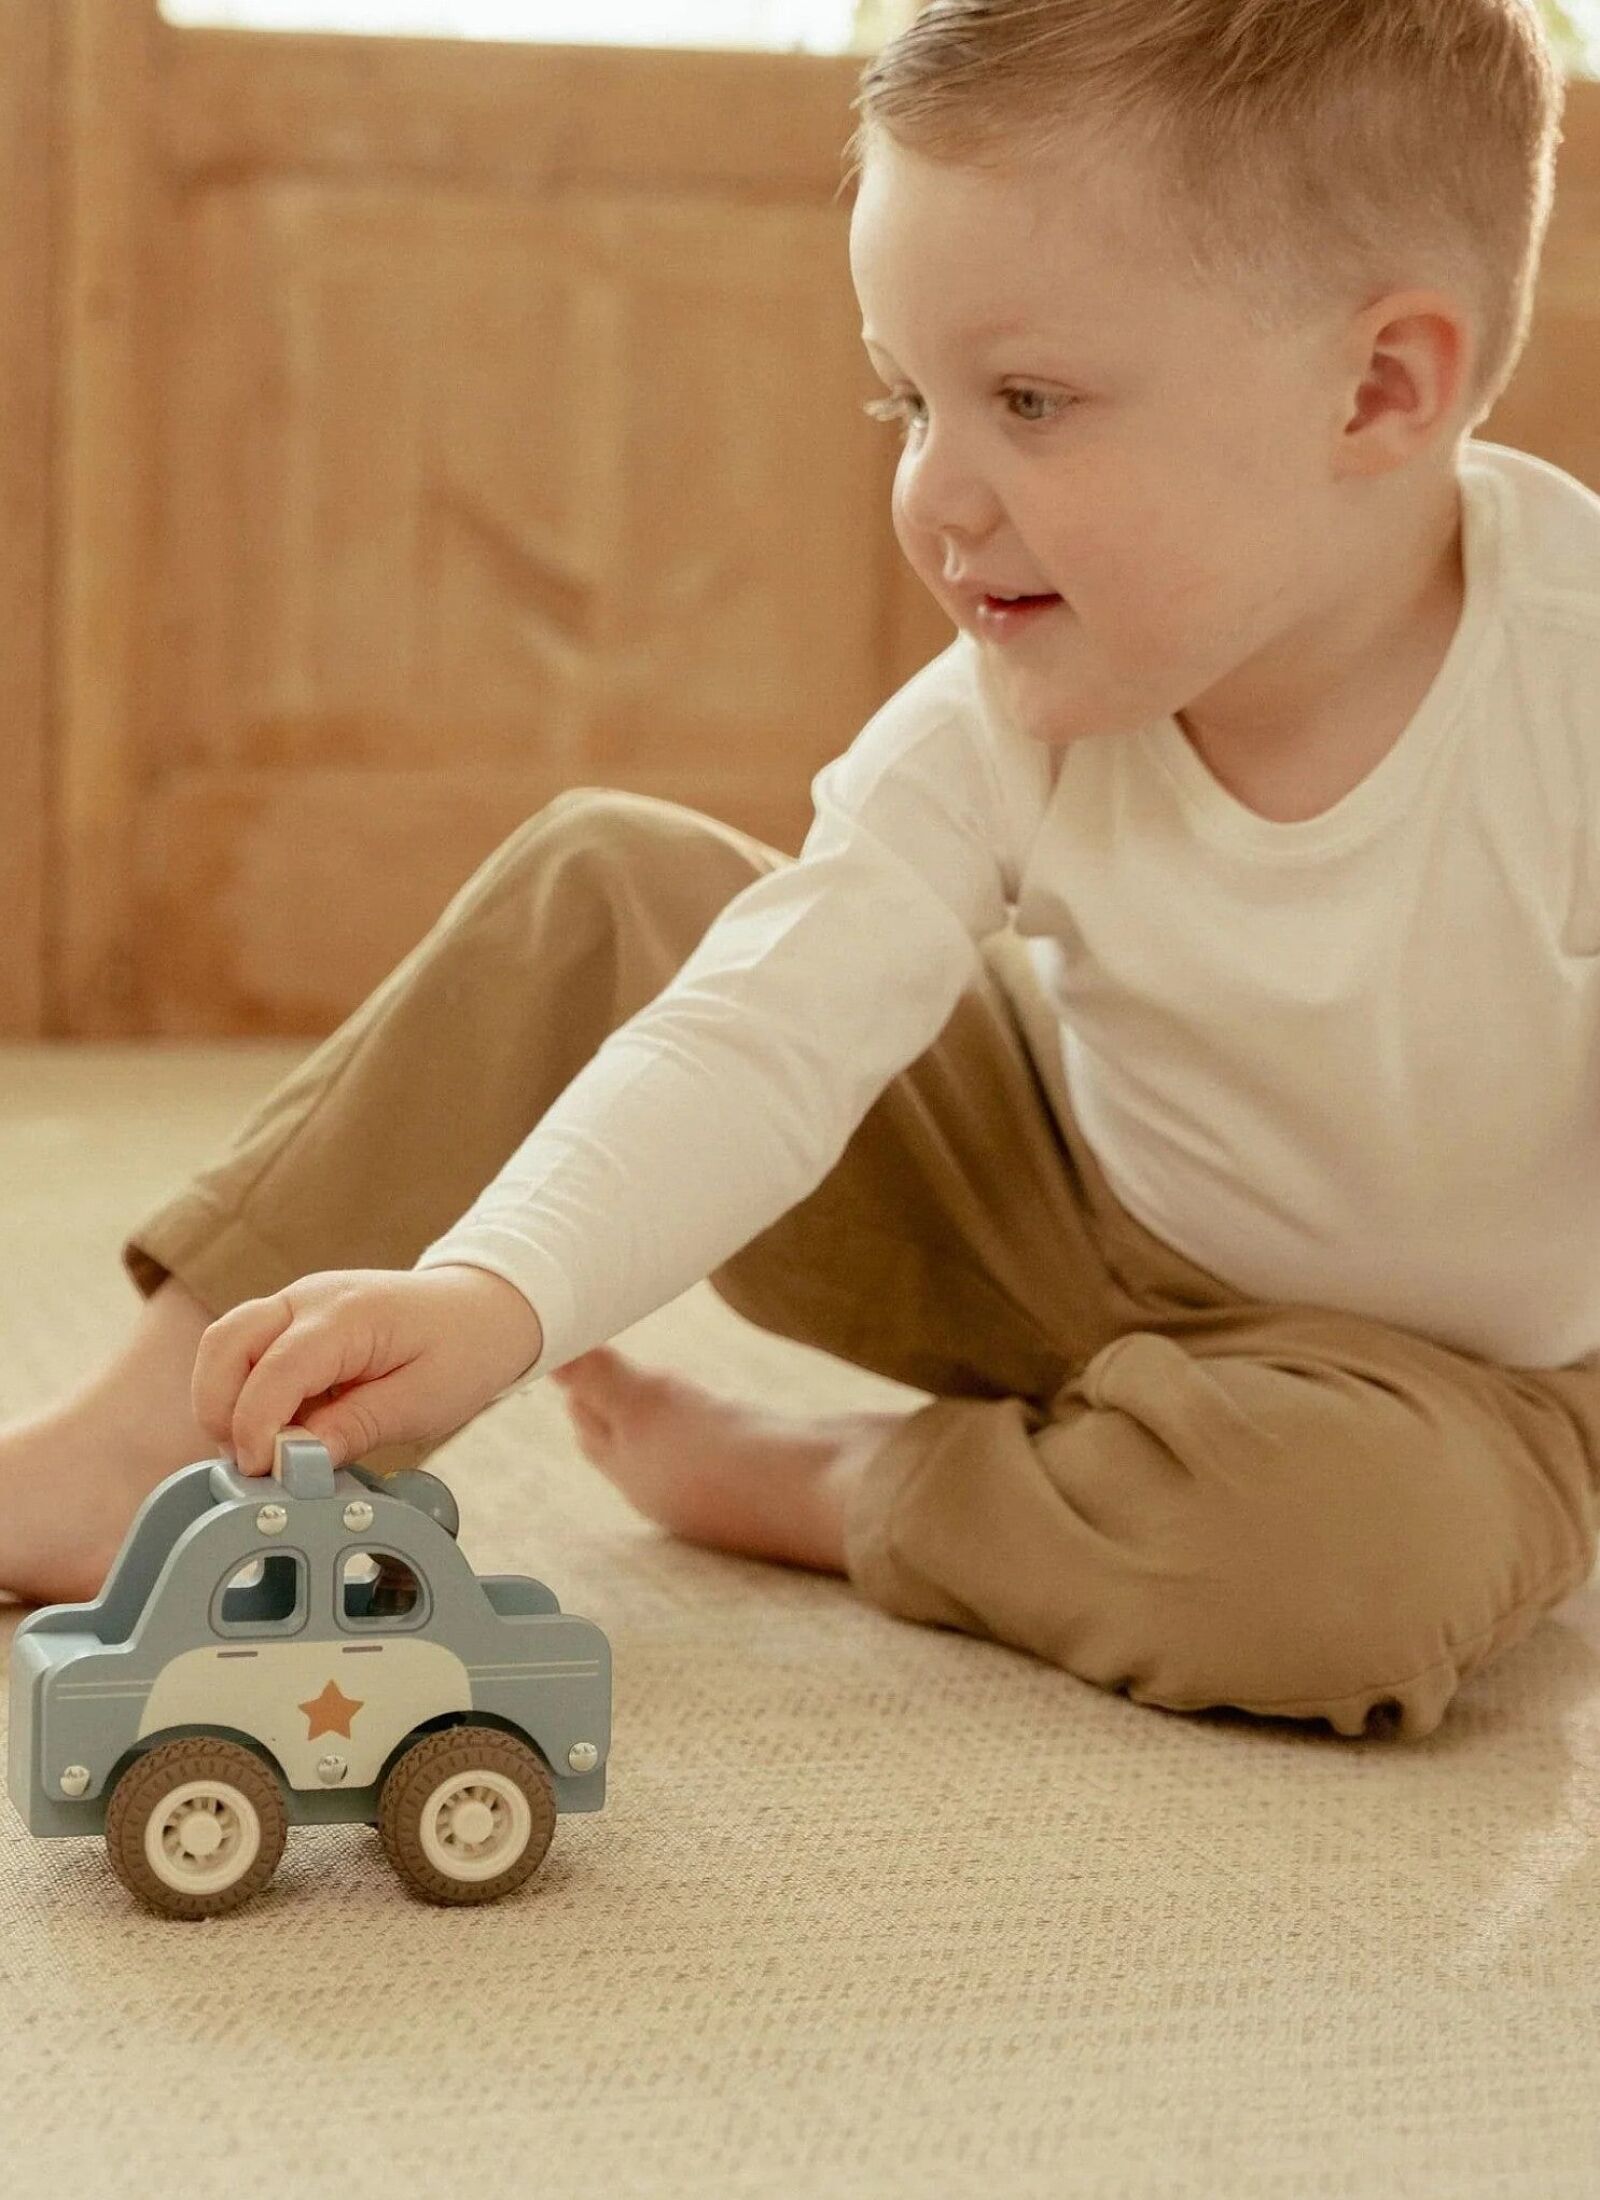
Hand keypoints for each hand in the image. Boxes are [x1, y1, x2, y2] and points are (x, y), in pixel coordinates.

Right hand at [190, 1265, 544, 1476]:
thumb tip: (293, 1465)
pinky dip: (244, 1394)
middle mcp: (308, 1298)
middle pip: (225, 1343)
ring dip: (224, 1401)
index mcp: (348, 1314)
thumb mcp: (422, 1402)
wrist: (482, 1309)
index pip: (276, 1369)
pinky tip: (282, 1429)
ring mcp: (295, 1304)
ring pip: (222, 1345)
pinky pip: (244, 1353)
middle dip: (219, 1409)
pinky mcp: (291, 1321)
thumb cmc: (461, 1351)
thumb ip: (354, 1429)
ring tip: (265, 1450)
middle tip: (253, 1464)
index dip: (257, 1426)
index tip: (262, 1474)